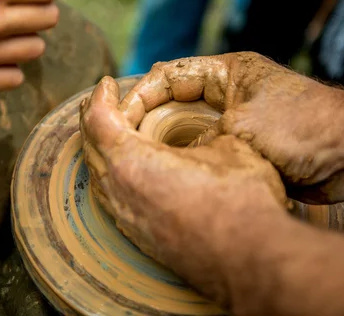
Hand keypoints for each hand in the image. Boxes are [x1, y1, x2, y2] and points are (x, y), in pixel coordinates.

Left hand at [80, 76, 287, 300]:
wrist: (252, 259)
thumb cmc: (240, 201)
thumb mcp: (228, 148)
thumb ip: (206, 136)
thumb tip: (204, 139)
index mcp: (134, 162)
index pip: (99, 119)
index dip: (101, 96)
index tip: (107, 85)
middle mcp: (120, 192)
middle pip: (91, 147)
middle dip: (95, 120)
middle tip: (104, 103)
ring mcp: (128, 218)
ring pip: (100, 175)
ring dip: (103, 149)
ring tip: (117, 133)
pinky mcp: (141, 237)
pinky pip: (114, 197)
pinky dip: (115, 174)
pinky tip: (132, 172)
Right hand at [119, 53, 343, 203]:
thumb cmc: (301, 128)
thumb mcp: (240, 124)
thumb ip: (198, 130)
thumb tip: (170, 148)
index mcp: (227, 71)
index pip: (169, 74)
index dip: (141, 94)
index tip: (118, 116)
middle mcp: (227, 91)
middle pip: (173, 98)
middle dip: (146, 116)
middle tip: (120, 139)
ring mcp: (234, 118)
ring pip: (185, 125)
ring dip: (163, 139)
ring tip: (136, 156)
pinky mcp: (242, 144)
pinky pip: (202, 147)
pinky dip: (184, 156)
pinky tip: (167, 170)